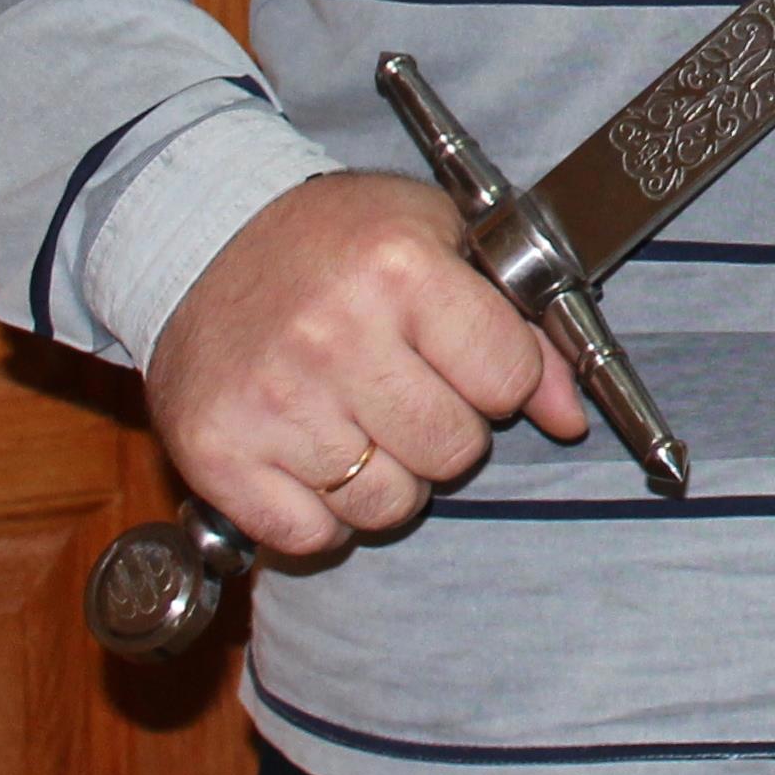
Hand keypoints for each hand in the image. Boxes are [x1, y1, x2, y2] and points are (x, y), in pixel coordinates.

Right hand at [145, 170, 588, 557]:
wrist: (207, 238)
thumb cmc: (336, 239)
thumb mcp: (441, 240)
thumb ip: (519, 329)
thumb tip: (567, 417)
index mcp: (399, 269)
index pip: (505, 378)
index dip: (497, 375)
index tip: (466, 357)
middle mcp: (335, 337)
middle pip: (453, 452)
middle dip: (445, 428)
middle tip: (405, 385)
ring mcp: (273, 402)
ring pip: (387, 505)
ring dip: (386, 475)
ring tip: (357, 415)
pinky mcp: (218, 455)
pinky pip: (313, 536)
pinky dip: (322, 511)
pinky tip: (311, 451)